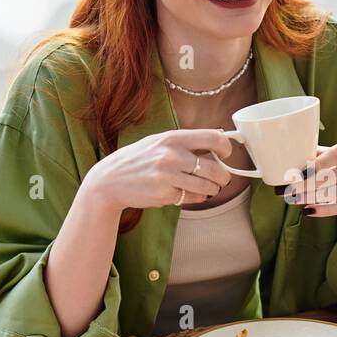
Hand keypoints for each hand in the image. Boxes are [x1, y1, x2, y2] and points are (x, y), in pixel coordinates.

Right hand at [82, 128, 234, 213]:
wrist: (110, 180)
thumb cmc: (138, 160)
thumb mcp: (159, 142)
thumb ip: (185, 142)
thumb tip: (218, 140)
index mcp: (173, 138)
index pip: (213, 138)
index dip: (226, 148)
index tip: (225, 154)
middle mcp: (172, 155)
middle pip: (215, 169)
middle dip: (223, 176)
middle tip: (222, 178)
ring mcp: (168, 176)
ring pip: (208, 187)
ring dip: (213, 189)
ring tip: (209, 188)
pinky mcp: (165, 194)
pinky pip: (194, 198)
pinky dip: (197, 198)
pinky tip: (189, 194)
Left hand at [282, 139, 336, 224]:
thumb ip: (319, 154)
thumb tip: (288, 156)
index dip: (319, 162)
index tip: (300, 172)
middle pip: (334, 176)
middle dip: (308, 184)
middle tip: (288, 190)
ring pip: (336, 194)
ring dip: (311, 198)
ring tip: (292, 200)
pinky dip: (324, 210)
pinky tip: (308, 210)